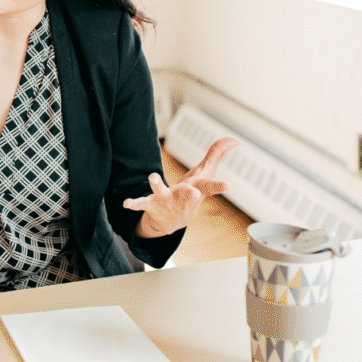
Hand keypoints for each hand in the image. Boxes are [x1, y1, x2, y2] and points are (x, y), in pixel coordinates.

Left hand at [123, 137, 238, 237]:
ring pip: (161, 193)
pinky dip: (134, 203)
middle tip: (194, 193)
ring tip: (152, 176)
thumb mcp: (205, 173)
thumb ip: (217, 153)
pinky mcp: (151, 203)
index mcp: (196, 189)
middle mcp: (182, 197)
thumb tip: (235, 139)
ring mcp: (166, 201)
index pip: (210, 187)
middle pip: (187, 194)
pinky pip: (141, 203)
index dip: (219, 187)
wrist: (173, 221)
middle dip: (191, 194)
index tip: (228, 186)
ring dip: (157, 185)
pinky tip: (126, 203)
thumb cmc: (192, 192)